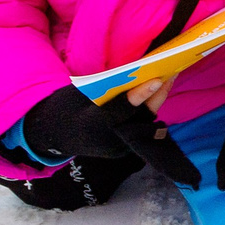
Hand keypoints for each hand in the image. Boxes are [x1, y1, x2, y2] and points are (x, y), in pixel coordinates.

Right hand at [17, 85, 202, 186]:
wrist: (53, 136)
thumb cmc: (65, 108)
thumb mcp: (78, 95)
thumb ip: (105, 89)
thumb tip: (134, 72)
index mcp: (91, 124)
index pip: (121, 110)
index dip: (139, 96)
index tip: (157, 80)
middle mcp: (108, 141)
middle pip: (139, 118)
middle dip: (156, 96)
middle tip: (170, 73)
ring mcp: (117, 149)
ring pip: (144, 124)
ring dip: (157, 102)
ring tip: (168, 79)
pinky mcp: (123, 152)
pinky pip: (140, 130)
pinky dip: (148, 112)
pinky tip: (157, 93)